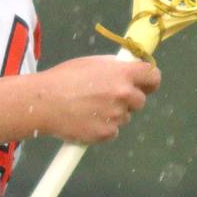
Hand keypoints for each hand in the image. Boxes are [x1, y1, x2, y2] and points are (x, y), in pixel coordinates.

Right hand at [33, 56, 161, 143]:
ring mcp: (116, 116)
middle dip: (128, 100)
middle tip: (106, 98)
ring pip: (125, 117)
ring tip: (88, 108)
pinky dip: (102, 128)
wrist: (42, 103)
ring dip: (113, 114)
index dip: (150, 81)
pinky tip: (85, 120)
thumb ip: (114, 67)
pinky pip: (112, 131)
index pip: (153, 77)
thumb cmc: (63, 79)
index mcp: (122, 73)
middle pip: (140, 100)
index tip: (145, 84)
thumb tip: (129, 71)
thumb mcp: (91, 63)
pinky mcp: (106, 134)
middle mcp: (123, 94)